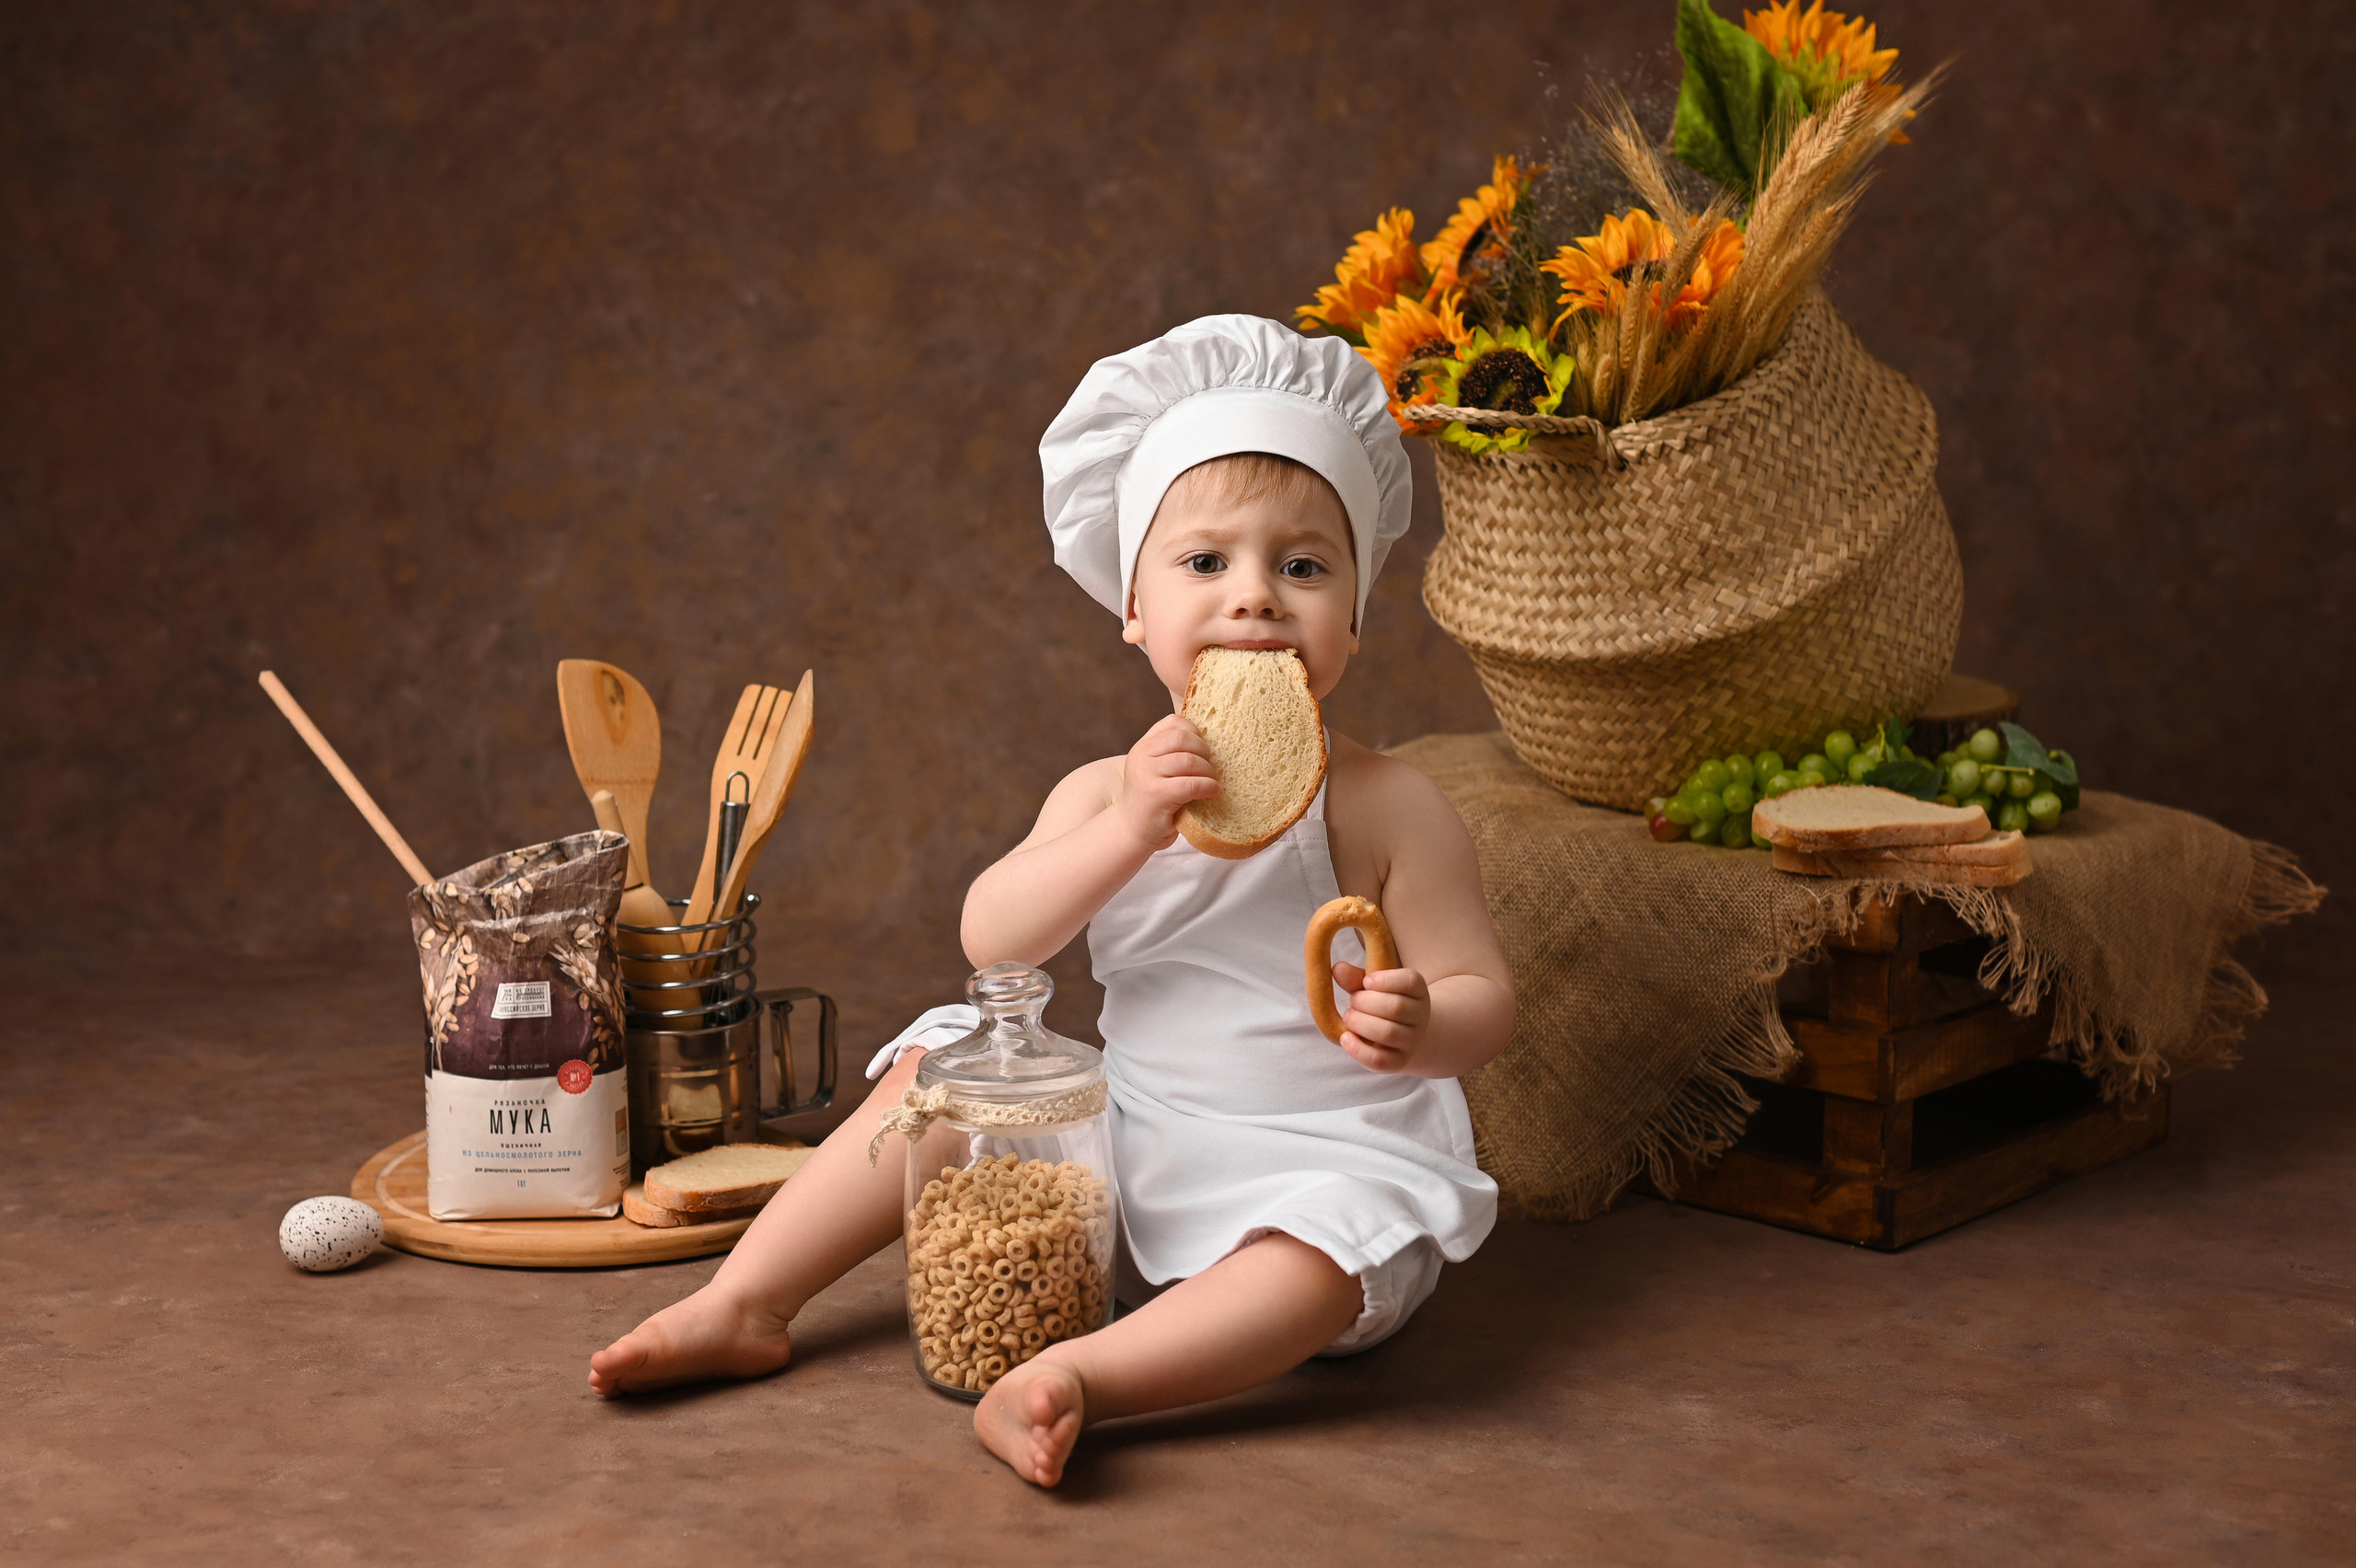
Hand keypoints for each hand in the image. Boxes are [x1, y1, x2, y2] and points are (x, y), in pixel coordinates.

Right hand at [1117, 714, 1218, 849]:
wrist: (1131, 832)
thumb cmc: (1152, 801)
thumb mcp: (1156, 770)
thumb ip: (1172, 753)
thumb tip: (1212, 739)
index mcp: (1143, 746)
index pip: (1173, 722)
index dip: (1195, 731)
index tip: (1202, 749)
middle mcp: (1141, 755)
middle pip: (1182, 738)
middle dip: (1204, 751)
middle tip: (1210, 767)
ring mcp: (1147, 775)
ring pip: (1189, 760)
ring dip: (1208, 771)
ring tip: (1211, 782)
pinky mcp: (1156, 795)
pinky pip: (1191, 784)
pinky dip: (1209, 787)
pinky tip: (1214, 792)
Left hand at [1328, 961, 1431, 1072]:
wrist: (1400, 1035)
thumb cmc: (1381, 1004)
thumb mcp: (1372, 988)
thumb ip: (1355, 978)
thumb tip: (1337, 969)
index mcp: (1418, 991)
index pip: (1410, 981)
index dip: (1385, 980)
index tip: (1366, 981)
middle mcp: (1420, 1016)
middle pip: (1396, 1008)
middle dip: (1366, 1003)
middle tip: (1352, 1002)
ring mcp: (1412, 1041)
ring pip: (1389, 1033)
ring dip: (1361, 1023)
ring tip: (1348, 1018)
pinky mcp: (1398, 1062)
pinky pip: (1380, 1060)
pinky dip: (1358, 1049)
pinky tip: (1345, 1038)